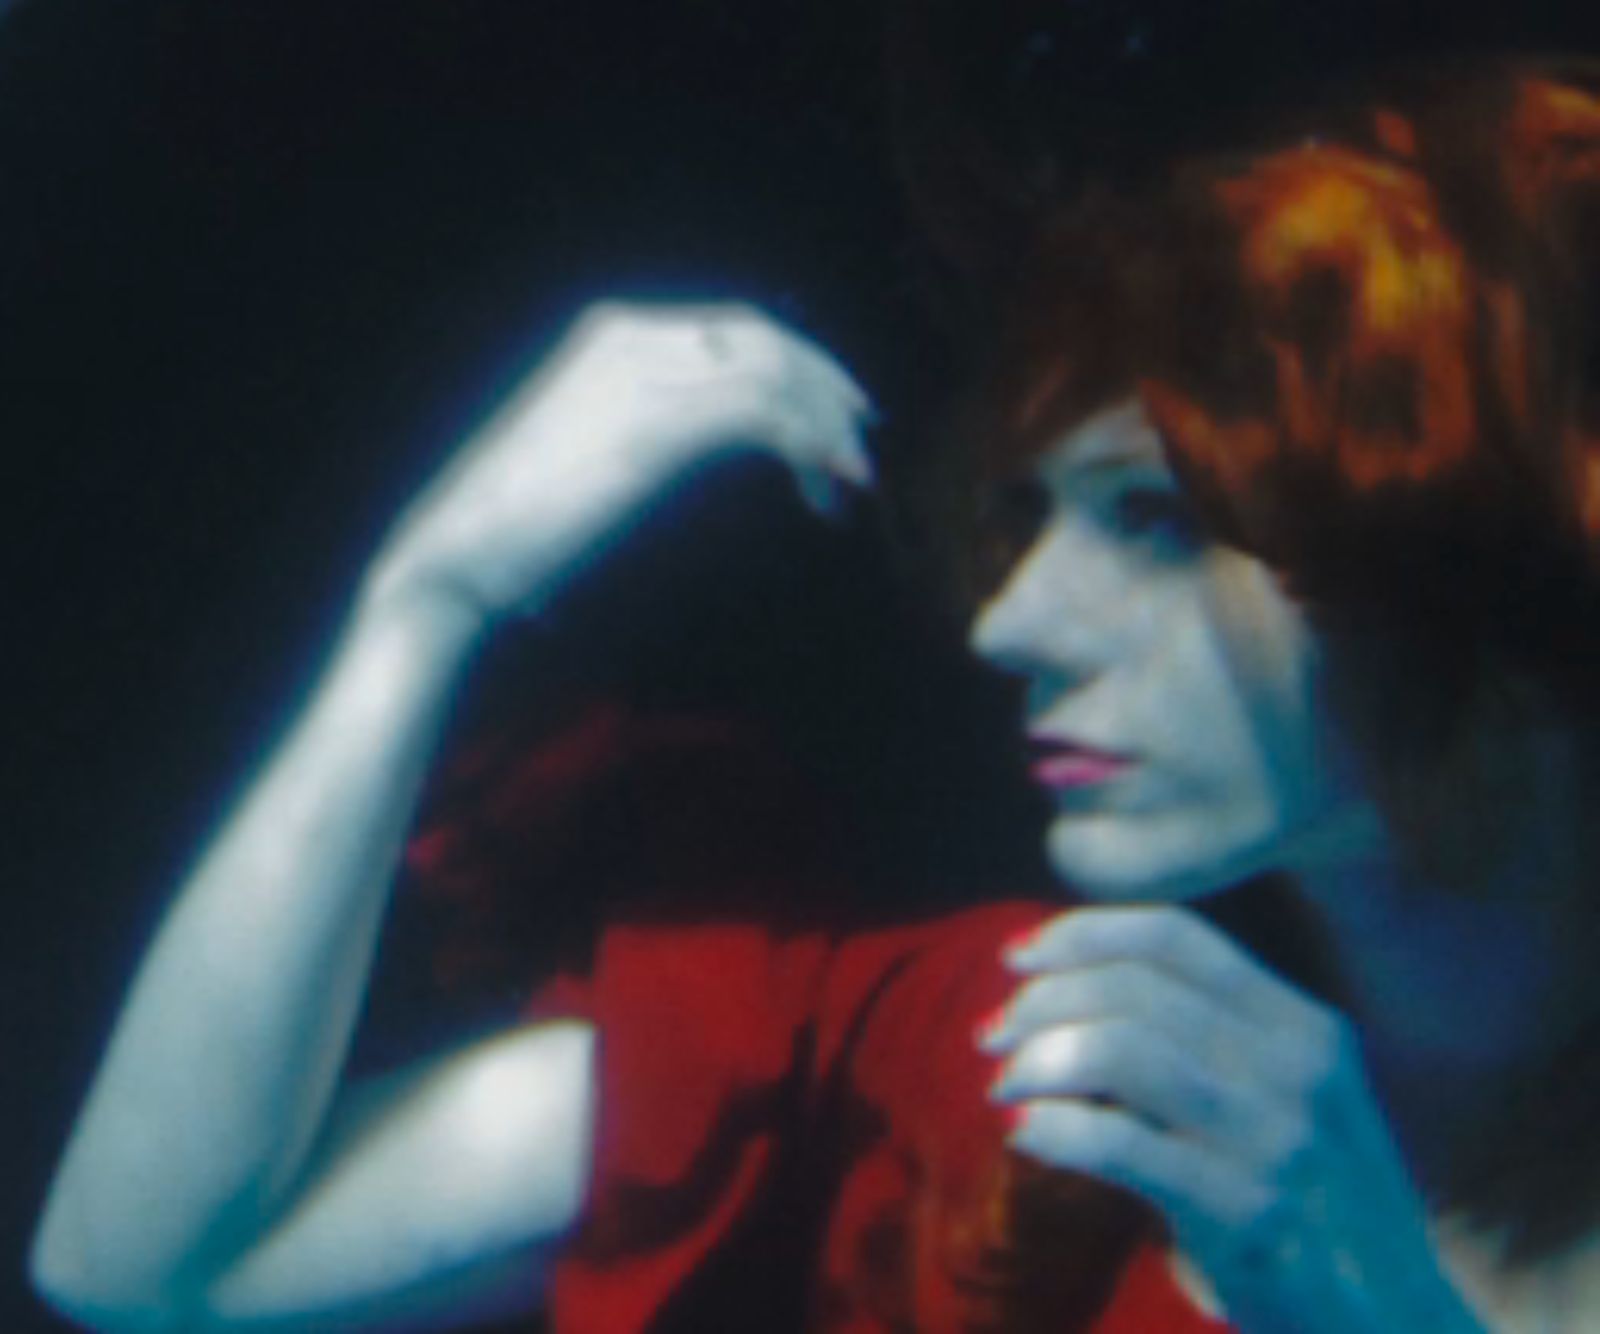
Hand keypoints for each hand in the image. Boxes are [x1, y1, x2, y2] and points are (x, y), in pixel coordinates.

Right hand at [365, 301, 874, 626]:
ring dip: (826, 426)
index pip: (734, 329)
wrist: (460, 560)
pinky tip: (833, 483)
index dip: (797, 364)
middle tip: (864, 438)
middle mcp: (634, 340)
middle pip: (766, 340)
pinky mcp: (660, 429)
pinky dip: (813, 445)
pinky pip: (766, 417)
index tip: (835, 411)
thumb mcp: (596, 459)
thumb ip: (655, 436)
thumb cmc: (519, 532)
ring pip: (775, 375)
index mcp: (615, 336)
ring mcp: (646, 377)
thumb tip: (719, 453)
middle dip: (826, 386)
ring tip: (855, 480)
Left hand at [981, 906, 1485, 1332]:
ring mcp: (1276, 1139)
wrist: (1403, 1326)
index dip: (1083, 934)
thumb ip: (1212, 1044)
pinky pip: (1124, 1145)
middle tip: (993, 1036)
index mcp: (1305, 1026)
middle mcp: (1296, 1068)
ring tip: (1004, 1085)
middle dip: (1042, 1000)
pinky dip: (1058, 1129)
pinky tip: (1026, 1134)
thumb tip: (1077, 999)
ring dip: (1041, 1059)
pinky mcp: (1248, 1214)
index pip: (1175, 938)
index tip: (1018, 957)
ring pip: (1124, 1051)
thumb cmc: (1323, 1209)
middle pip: (1135, 988)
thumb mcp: (1292, 1103)